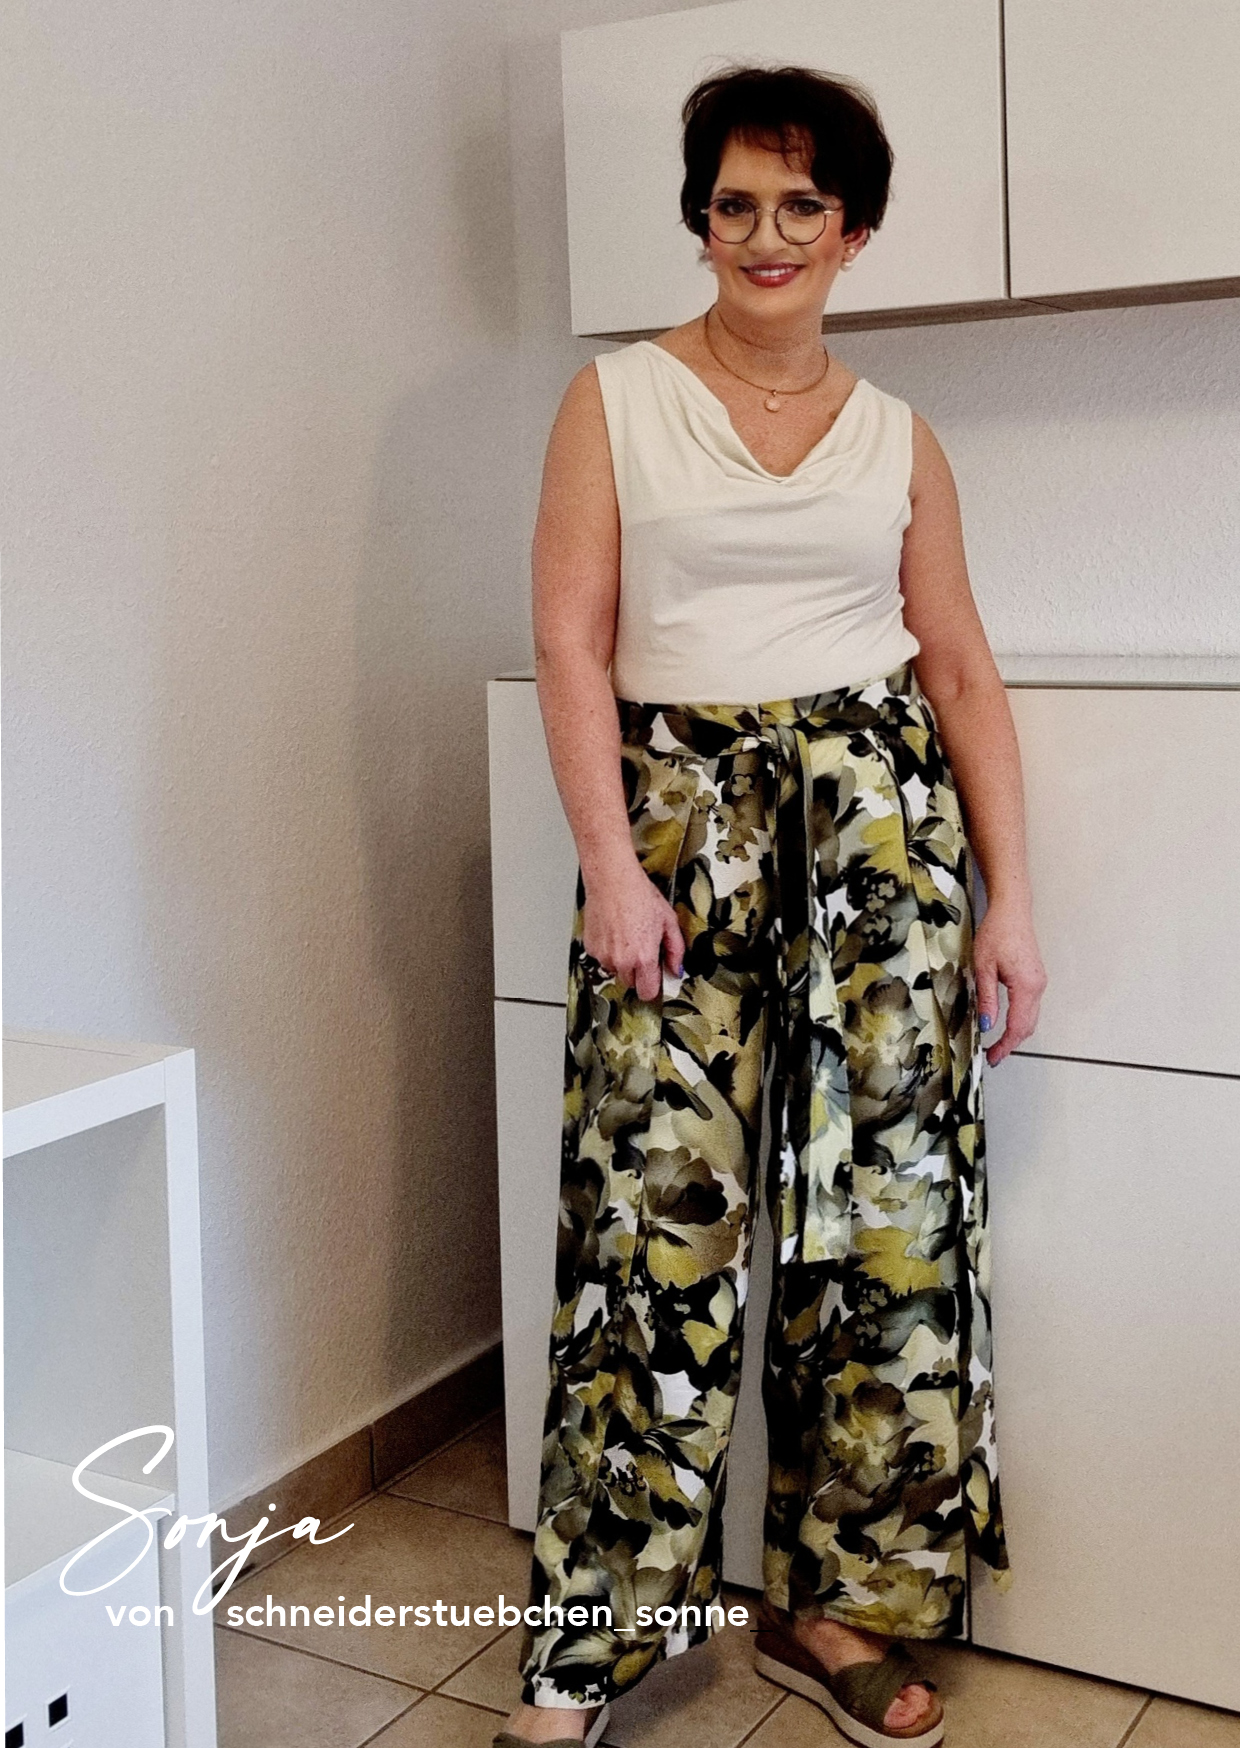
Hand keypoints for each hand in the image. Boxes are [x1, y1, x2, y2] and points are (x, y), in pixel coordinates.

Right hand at [581, 857, 684, 1002]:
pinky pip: (601, 957)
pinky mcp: (590, 947)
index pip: (647, 992)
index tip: (654, 979)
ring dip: (621, 961)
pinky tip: (614, 931)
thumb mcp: (668, 921)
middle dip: (637, 973)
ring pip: (614, 970)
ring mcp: (603, 955)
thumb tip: (676, 969)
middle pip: (630, 983)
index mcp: (644, 958)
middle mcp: (621, 961)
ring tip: (627, 936)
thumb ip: (675, 950)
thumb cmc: (638, 895)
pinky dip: (608, 950)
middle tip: (641, 950)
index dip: (652, 987)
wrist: (612, 880)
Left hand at [974, 898, 1046, 1065]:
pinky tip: (1006, 1024)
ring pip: (1031, 1018)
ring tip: (998, 1044)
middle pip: (1028, 1026)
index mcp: (1026, 986)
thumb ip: (987, 998)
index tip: (993, 1057)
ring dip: (1016, 1033)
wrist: (1012, 911)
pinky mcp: (1036, 978)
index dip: (1005, 1046)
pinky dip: (1020, 1021)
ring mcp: (1039, 982)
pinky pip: (1031, 1007)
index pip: (1018, 1026)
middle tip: (994, 1056)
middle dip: (1011, 1044)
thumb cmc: (998, 932)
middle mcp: (1037, 987)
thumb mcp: (984, 967)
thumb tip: (987, 1025)